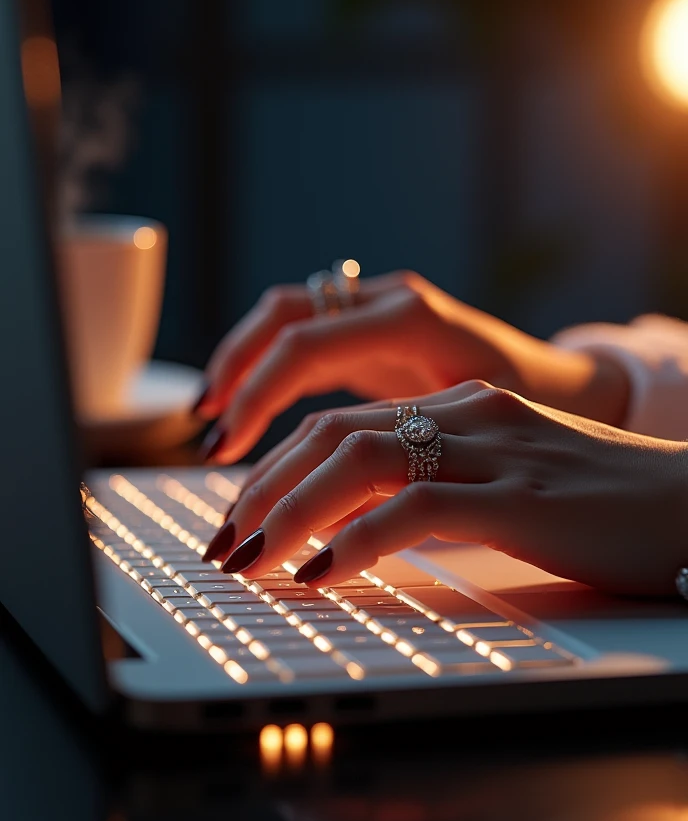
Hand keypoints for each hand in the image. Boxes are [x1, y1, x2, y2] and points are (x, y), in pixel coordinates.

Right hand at [194, 271, 628, 462]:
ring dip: (242, 366)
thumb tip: (330, 518)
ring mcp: (380, 309)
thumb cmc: (534, 414)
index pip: (307, 343)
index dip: (257, 395)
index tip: (226, 445)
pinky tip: (249, 414)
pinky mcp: (373, 330)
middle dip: (235, 372)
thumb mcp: (474, 434)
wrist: (567, 385)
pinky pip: (305, 339)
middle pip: (284, 316)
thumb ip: (405, 459)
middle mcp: (389, 302)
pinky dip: (271, 372)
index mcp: (413, 320)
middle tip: (207, 429)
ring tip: (212, 421)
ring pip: (286, 318)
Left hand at [208, 381, 687, 595]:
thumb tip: (360, 530)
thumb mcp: (506, 482)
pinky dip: (354, 539)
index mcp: (459, 409)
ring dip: (289, 510)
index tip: (241, 515)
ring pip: (359, 460)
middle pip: (332, 433)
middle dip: (262, 487)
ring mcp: (493, 450)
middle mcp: (467, 415)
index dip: (278, 468)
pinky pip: (414, 510)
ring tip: (250, 558)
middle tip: (223, 541)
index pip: (342, 424)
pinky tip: (318, 572)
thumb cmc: (602, 505)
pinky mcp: (520, 497)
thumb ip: (438, 491)